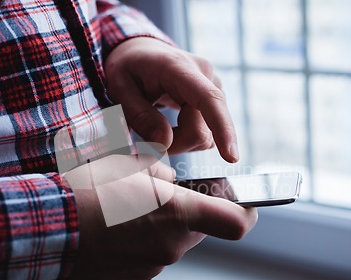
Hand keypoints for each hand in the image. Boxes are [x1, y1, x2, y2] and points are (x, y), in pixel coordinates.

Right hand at [64, 155, 256, 279]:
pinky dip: (141, 241)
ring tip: (130, 210)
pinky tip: (116, 228)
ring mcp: (151, 265)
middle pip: (199, 230)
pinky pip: (148, 256)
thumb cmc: (92, 190)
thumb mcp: (133, 165)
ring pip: (172, 243)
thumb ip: (163, 172)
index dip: (248, 212)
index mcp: (179, 215)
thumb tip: (170, 179)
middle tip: (164, 195)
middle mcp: (172, 246)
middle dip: (189, 212)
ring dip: (161, 226)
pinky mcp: (131, 277)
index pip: (237, 223)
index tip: (248, 204)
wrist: (48, 227)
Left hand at [104, 37, 238, 162]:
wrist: (142, 52)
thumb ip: (140, 116)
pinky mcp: (217, 100)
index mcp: (180, 68)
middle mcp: (206, 75)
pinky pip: (208, 133)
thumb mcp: (120, 89)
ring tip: (157, 126)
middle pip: (202, 131)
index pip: (209, 98)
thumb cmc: (128, 68)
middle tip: (146, 138)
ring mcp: (215, 87)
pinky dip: (188, 138)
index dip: (221, 128)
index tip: (231, 157)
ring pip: (207, 136)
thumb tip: (165, 143)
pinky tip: (172, 126)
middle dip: (175, 144)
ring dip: (181, 142)